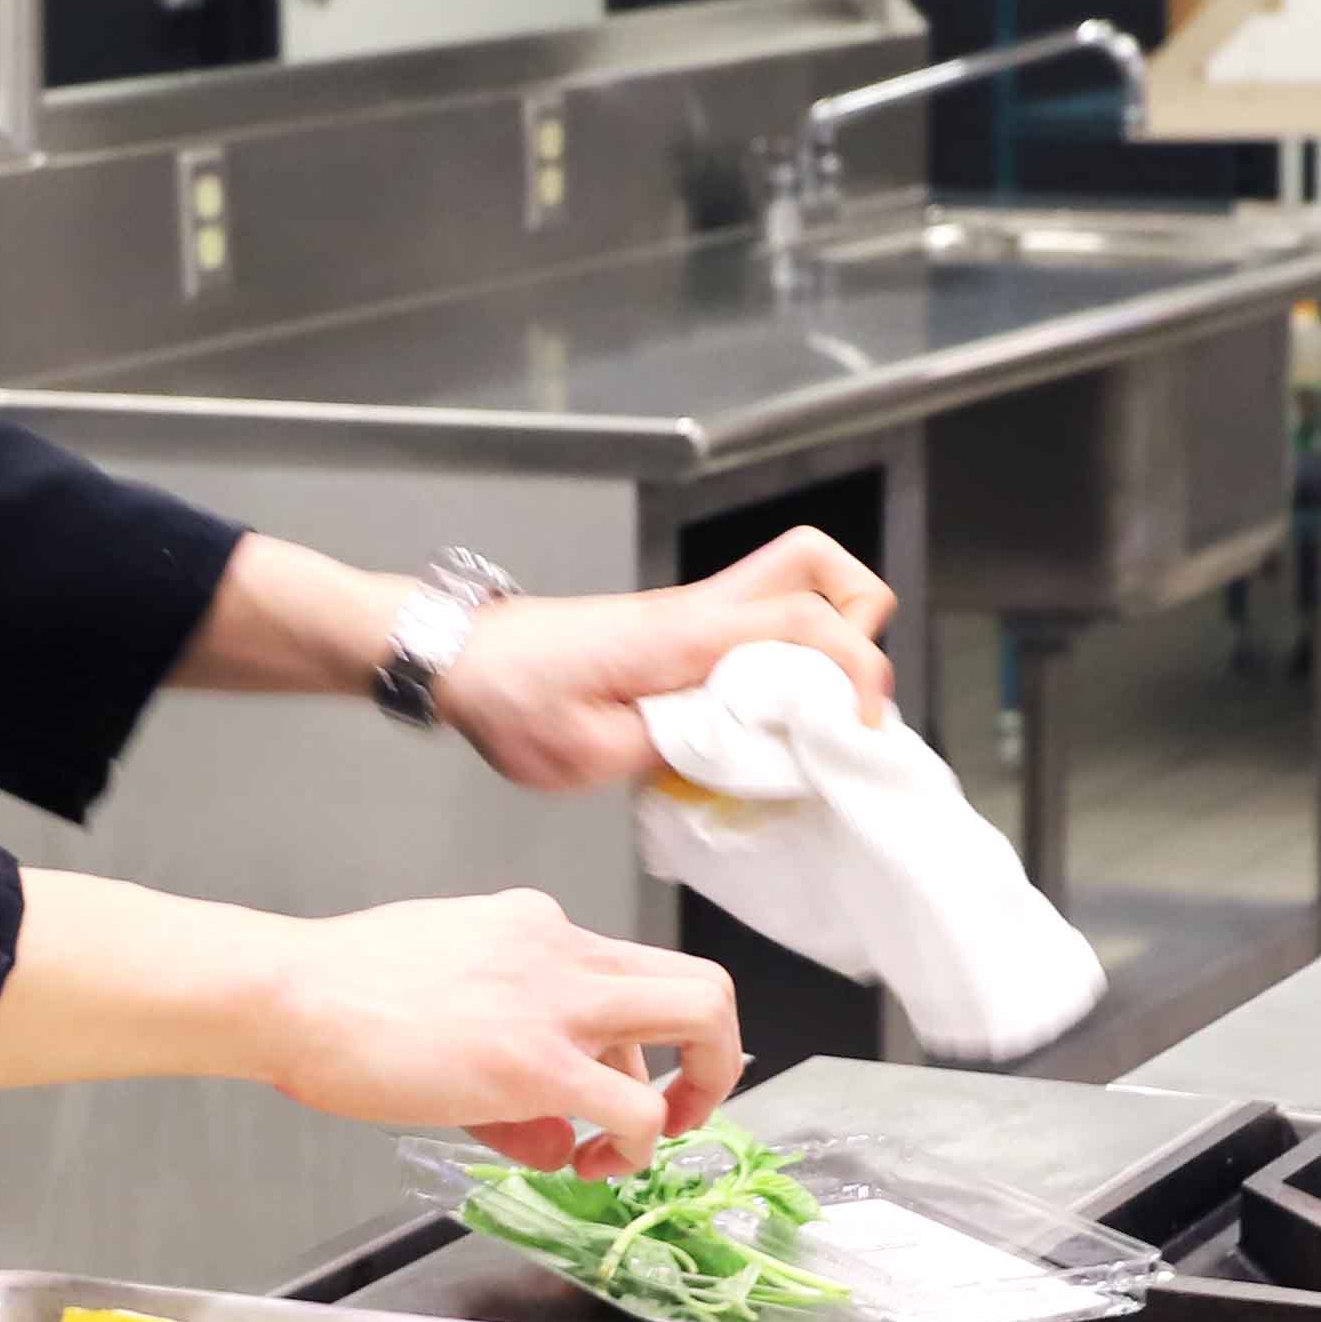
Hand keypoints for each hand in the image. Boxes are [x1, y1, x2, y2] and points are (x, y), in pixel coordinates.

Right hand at [247, 887, 739, 1175]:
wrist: (287, 993)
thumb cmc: (337, 996)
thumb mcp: (440, 1001)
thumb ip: (508, 1061)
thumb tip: (555, 1137)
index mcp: (534, 927)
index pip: (625, 975)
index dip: (631, 1044)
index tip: (607, 1084)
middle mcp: (562, 949)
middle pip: (700, 982)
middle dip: (711, 1058)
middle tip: (676, 1112)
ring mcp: (556, 1002)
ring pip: (701, 1015)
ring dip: (693, 1094)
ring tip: (624, 1150)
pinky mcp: (536, 1063)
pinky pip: (636, 1110)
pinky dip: (631, 1148)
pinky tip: (586, 1165)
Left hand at [428, 527, 897, 790]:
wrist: (458, 657)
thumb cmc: (510, 700)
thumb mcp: (590, 753)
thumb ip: (675, 753)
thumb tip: (745, 757)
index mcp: (685, 634)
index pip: (804, 618)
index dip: (855, 668)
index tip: (862, 726)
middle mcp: (699, 609)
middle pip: (817, 564)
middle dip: (859, 622)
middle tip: (844, 700)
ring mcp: (691, 614)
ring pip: (795, 587)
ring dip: (827, 641)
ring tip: (812, 715)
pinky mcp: (678, 631)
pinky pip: (758, 626)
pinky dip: (787, 659)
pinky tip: (763, 721)